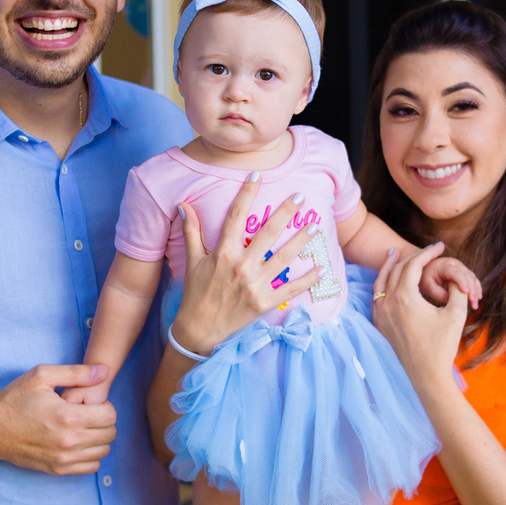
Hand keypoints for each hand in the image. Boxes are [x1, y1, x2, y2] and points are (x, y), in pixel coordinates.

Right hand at [0, 364, 116, 473]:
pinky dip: (91, 454)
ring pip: (104, 451)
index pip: (110, 415)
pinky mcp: (58, 470)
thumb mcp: (42, 376)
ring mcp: (64, 459)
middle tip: (88, 413)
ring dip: (99, 438)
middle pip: (110, 434)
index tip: (90, 402)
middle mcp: (69, 441)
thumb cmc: (14, 400)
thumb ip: (76, 372)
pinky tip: (78, 442)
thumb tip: (104, 371)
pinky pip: (91, 467)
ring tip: (83, 427)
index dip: (104, 405)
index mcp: (68, 417)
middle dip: (104, 420)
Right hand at [168, 176, 321, 355]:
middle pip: (268, 232)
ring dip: (301, 240)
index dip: (247, 192)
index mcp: (223, 252)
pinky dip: (307, 281)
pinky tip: (321, 269)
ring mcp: (255, 285)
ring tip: (315, 226)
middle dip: (286, 212)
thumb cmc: (195, 293)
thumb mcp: (192, 260)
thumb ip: (191, 231)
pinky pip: (290, 289)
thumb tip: (184, 204)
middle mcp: (241, 266)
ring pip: (284, 258)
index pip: (236, 215)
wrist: (199, 330)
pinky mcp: (264, 303)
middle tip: (300, 196)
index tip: (258, 174)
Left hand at [373, 245, 468, 389]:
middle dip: (412, 257)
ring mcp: (380, 314)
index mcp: (405, 298)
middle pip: (397, 270)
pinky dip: (382, 284)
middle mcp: (388, 303)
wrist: (425, 377)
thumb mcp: (455, 315)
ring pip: (381, 282)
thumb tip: (455, 276)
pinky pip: (377, 297)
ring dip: (389, 266)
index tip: (439, 247)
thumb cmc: (442, 347)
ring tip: (394, 254)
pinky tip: (388, 281)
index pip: (413, 265)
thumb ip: (457, 290)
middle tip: (425, 251)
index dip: (427, 253)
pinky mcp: (379, 325)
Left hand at [418, 251, 483, 308]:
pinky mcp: (464, 272)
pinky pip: (473, 280)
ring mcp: (460, 267)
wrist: (425, 272)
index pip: (455, 272)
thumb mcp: (427, 287)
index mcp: (442, 265)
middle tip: (473, 303)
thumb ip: (439, 294)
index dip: (461, 281)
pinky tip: (478, 299)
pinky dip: (476, 289)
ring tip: (475, 305)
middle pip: (466, 275)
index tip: (466, 292)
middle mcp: (453, 263)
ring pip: (471, 277)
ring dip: (475, 291)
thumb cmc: (425, 280)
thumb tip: (453, 301)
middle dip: (471, 289)